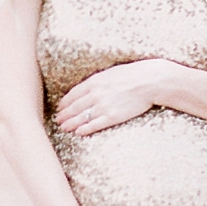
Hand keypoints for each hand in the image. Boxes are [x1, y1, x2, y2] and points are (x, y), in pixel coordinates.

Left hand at [54, 60, 173, 137]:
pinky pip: (95, 124)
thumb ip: (97, 81)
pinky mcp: (113, 116)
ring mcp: (103, 106)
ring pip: (81, 117)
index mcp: (94, 82)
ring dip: (71, 123)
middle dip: (64, 115)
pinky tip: (78, 132)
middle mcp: (95, 94)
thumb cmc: (132, 75)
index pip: (73, 95)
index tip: (60, 108)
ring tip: (64, 128)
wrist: (149, 81)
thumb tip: (87, 87)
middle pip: (74, 107)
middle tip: (58, 120)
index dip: (64, 103)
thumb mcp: (110, 73)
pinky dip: (85, 129)